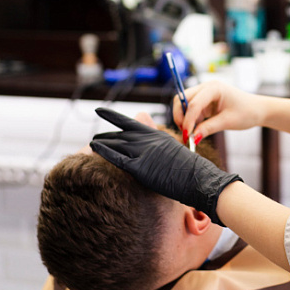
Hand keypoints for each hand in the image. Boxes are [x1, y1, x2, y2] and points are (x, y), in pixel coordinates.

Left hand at [90, 108, 241, 225]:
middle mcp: (148, 140)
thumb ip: (158, 143)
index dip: (112, 116)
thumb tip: (152, 140)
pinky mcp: (140, 167)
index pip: (129, 123)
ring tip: (90, 143)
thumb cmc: (190, 169)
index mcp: (156, 135)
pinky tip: (93, 147)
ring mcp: (143, 152)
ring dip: (102, 142)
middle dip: (106, 135)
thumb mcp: (173, 150)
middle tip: (95, 137)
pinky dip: (104, 151)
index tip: (100, 111)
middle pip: (120, 135)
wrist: (198, 178)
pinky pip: (117, 157)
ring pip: (116, 144)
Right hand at [173, 80, 265, 141]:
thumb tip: (192, 137)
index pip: (194, 103)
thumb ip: (208, 128)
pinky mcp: (205, 101)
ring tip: (191, 133)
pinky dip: (191, 119)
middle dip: (181, 116)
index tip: (186, 135)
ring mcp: (205, 93)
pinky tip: (197, 129)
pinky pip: (191, 109)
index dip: (188, 120)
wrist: (258, 110)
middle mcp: (207, 87)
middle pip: (183, 99)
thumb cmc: (247, 112)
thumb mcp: (228, 122)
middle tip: (185, 134)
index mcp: (214, 88)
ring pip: (184, 104)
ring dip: (184, 118)